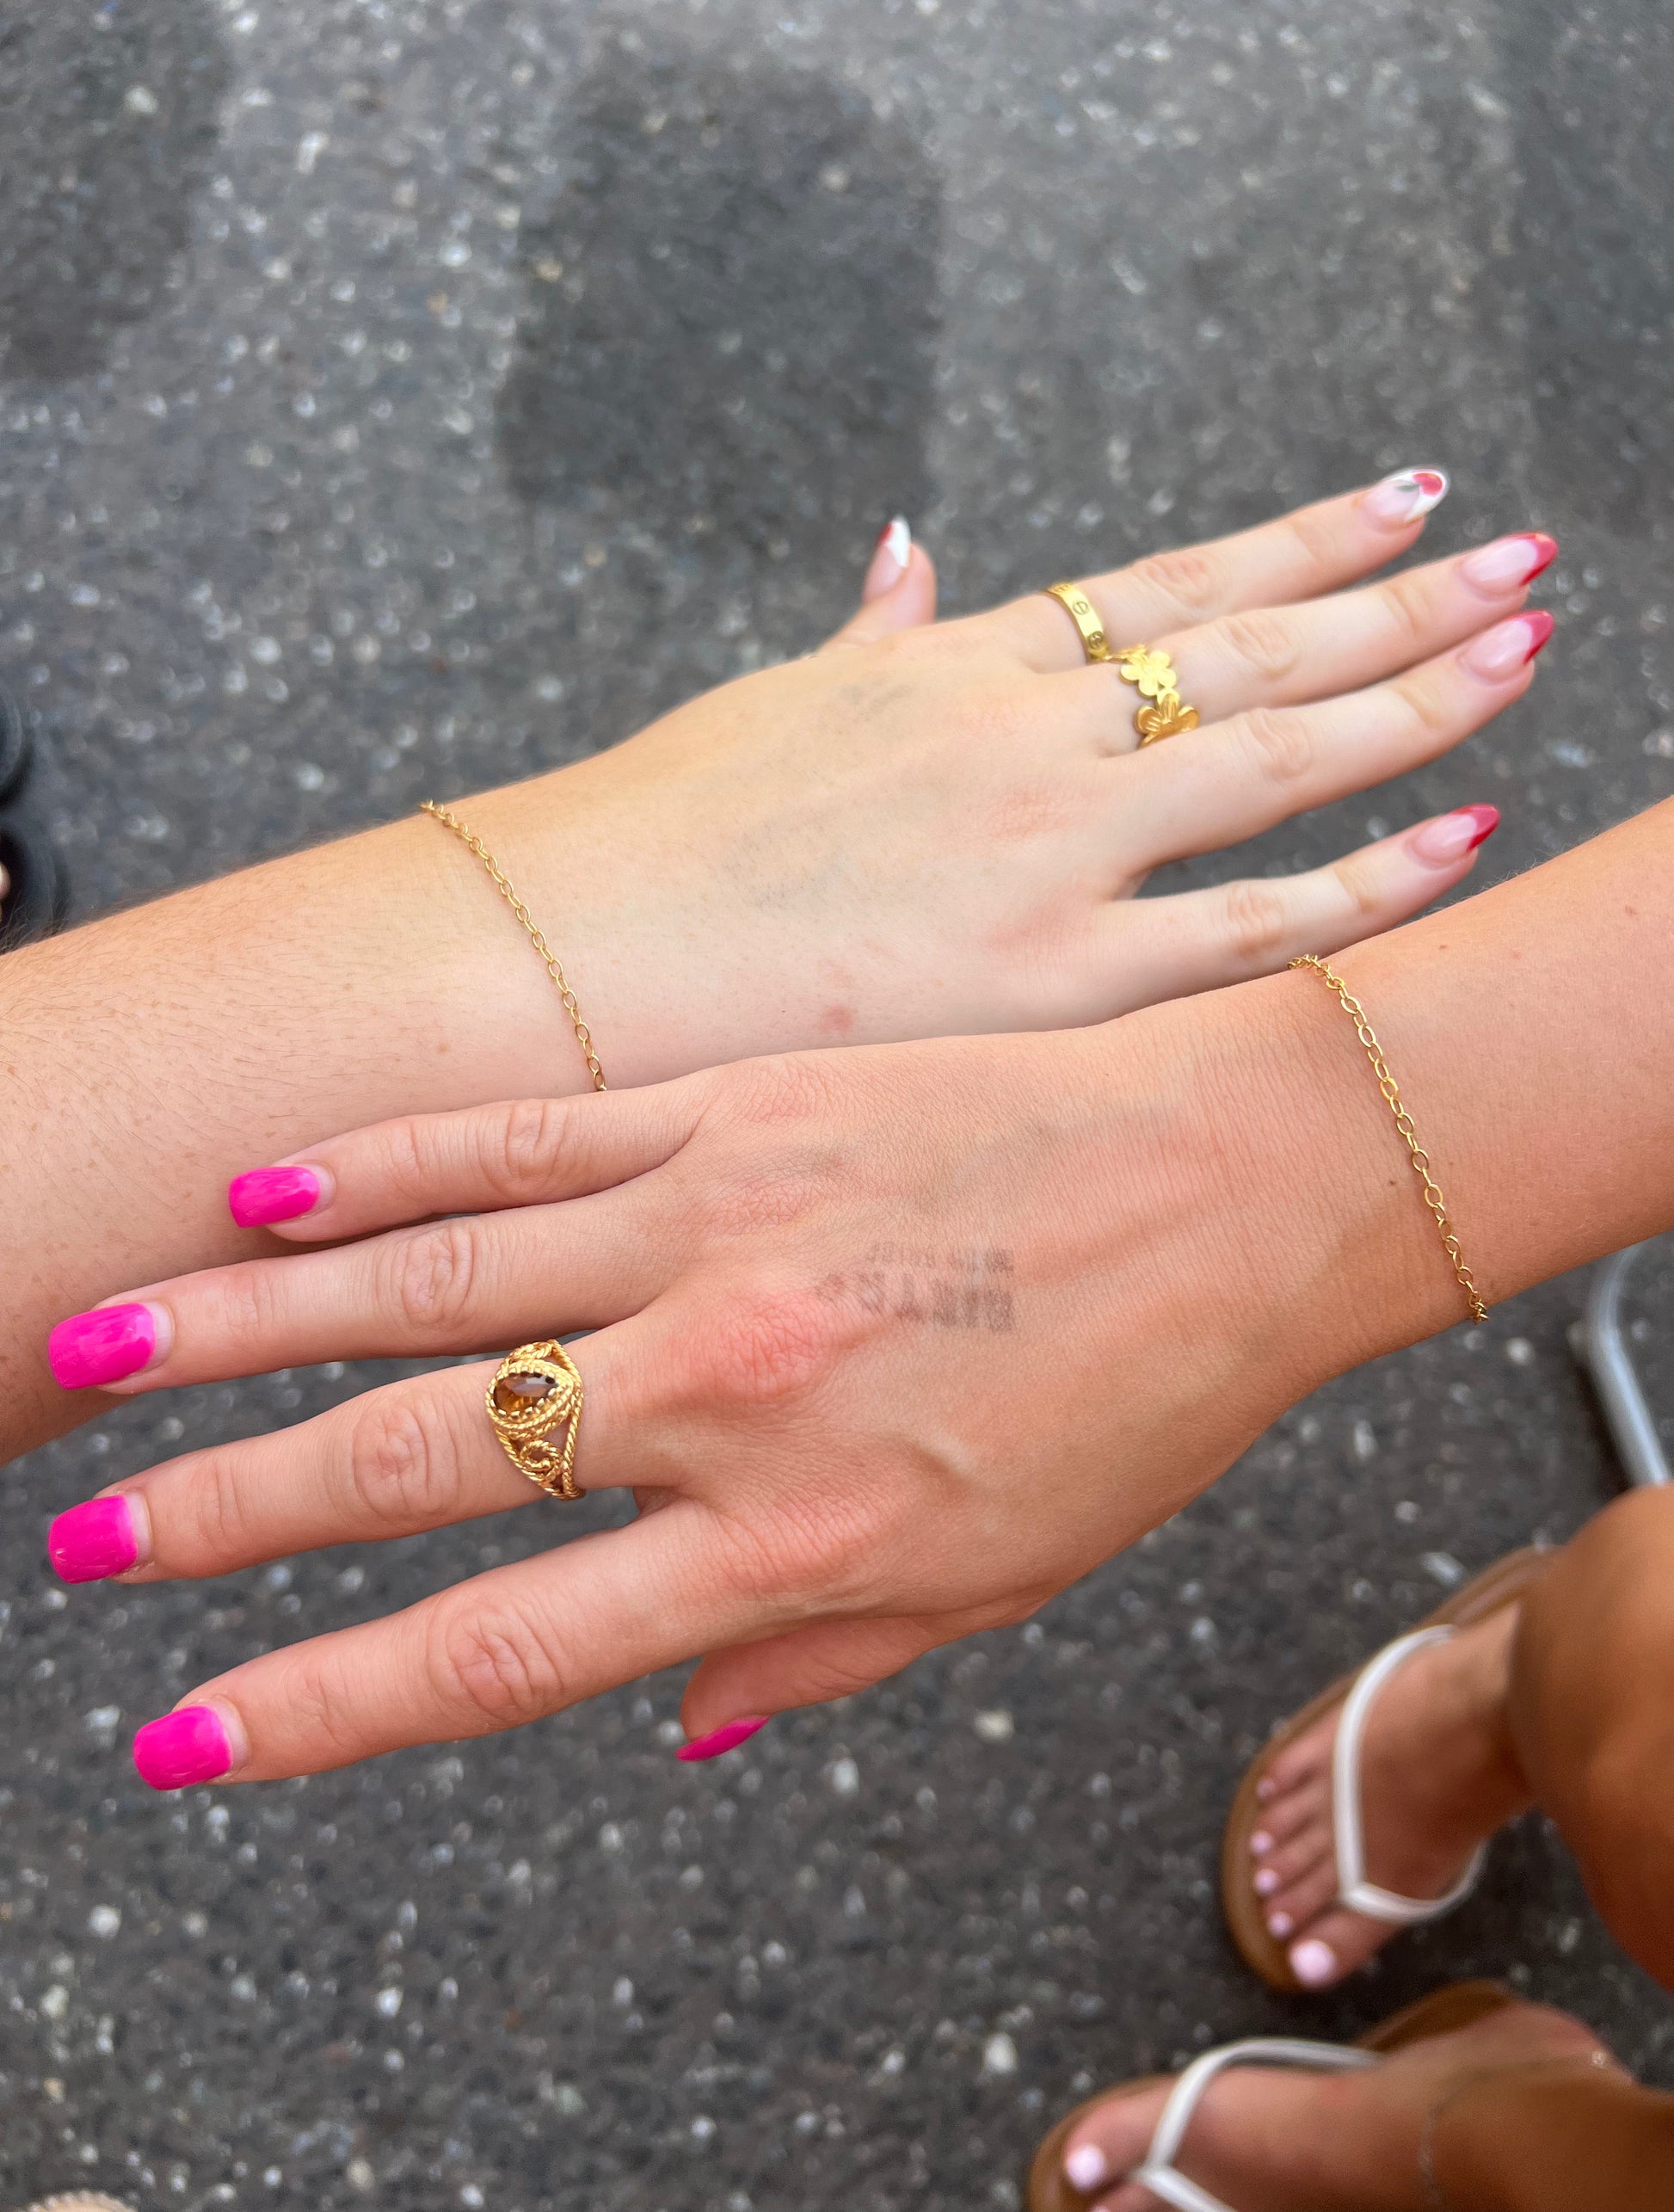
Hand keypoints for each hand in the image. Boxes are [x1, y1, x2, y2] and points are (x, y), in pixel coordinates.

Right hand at [46, 984, 1384, 1784]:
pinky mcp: (733, 1105)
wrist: (1243, 1173)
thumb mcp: (1002, 1582)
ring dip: (239, 1328)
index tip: (191, 1736)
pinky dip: (385, 1168)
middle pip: (416, 1461)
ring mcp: (712, 1226)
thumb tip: (673, 1727)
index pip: (502, 1647)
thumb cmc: (1139, 1390)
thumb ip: (822, 1661)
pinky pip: (520, 1141)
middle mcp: (719, 1385)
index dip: (325, 1706)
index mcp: (787, 1534)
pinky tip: (271, 1194)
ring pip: (422, 1282)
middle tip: (90, 1550)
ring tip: (99, 1351)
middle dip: (226, 1515)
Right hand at [493, 477, 1552, 1079]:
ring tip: (1523, 652)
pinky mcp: (1042, 978)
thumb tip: (910, 558)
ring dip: (1410, 697)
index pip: (1166, 587)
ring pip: (1271, 757)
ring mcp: (1045, 850)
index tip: (1401, 503)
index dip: (1297, 541)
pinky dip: (1353, 885)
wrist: (562, 957)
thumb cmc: (652, 839)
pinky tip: (1451, 843)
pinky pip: (1236, 929)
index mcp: (958, 669)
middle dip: (1397, 600)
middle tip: (1521, 562)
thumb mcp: (772, 708)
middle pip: (1252, 649)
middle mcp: (1024, 736)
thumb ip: (868, 637)